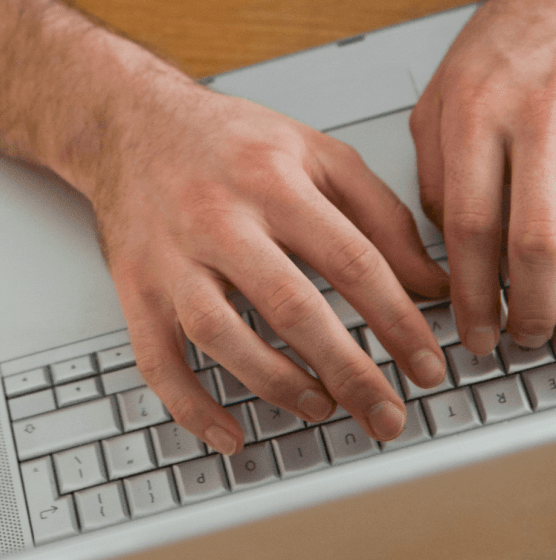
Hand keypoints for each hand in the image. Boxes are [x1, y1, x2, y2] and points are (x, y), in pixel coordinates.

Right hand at [80, 75, 448, 453]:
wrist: (130, 125)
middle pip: (291, 307)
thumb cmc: (225, 141)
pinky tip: (227, 433)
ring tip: (320, 408)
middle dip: (348, 371)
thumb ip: (378, 214)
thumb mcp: (315, 153)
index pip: (351, 261)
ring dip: (276, 383)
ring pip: (220, 335)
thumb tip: (429, 282)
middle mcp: (219, 220)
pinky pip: (156, 358)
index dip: (398, 321)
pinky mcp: (135, 288)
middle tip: (386, 413)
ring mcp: (171, 258)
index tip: (426, 363)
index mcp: (272, 182)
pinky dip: (189, 405)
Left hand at [410, 0, 555, 354]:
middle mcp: (531, 122)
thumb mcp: (438, 103)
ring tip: (552, 322)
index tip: (471, 327)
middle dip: (527, 305)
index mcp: (473, 117)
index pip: (468, 225)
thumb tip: (438, 246)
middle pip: (532, 239)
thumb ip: (433, 173)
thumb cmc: (498, 49)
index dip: (471, 289)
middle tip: (520, 339)